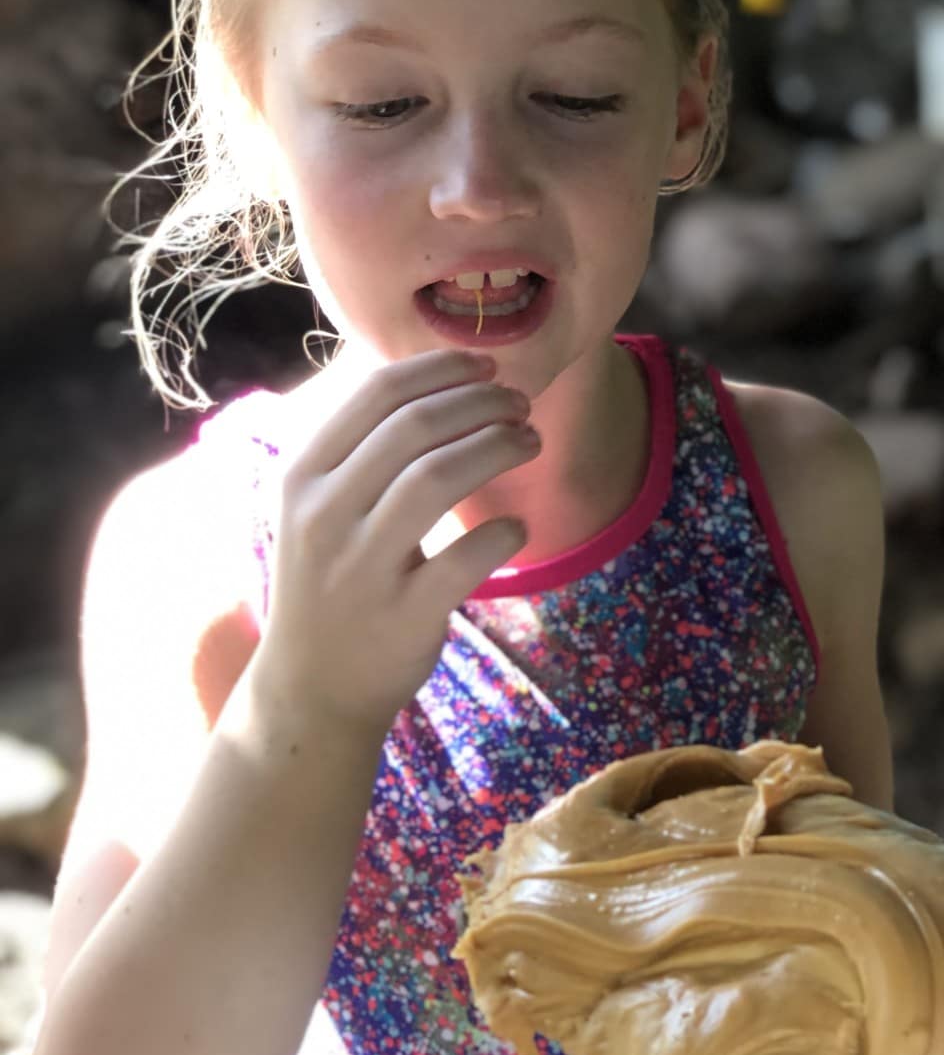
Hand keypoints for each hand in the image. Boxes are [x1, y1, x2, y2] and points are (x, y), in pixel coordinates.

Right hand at [251, 351, 535, 740]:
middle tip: (520, 405)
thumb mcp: (318, 509)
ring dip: (498, 446)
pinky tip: (517, 528)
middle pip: (416, 427)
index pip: (376, 394)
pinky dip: (504, 533)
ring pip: (439, 477)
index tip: (487, 367)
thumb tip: (435, 381)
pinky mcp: (403, 614)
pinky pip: (467, 557)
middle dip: (482, 403)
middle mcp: (324, 513)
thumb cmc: (329, 584)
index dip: (442, 370)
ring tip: (530, 442)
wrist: (311, 687)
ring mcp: (361, 566)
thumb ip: (360, 451)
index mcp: (302, 475)